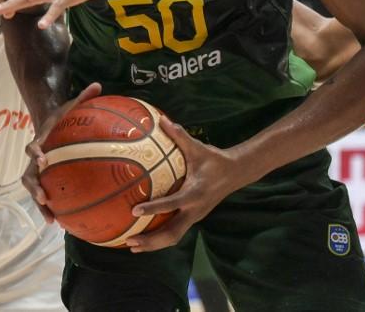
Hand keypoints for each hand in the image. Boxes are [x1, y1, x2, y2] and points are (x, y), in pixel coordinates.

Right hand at [22, 83, 103, 221]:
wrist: (48, 123)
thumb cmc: (62, 116)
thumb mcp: (71, 105)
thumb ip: (83, 96)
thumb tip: (98, 84)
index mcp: (40, 140)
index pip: (33, 146)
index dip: (36, 152)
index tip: (42, 159)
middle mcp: (35, 158)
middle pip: (28, 176)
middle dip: (34, 189)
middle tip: (44, 198)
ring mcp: (37, 171)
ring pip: (33, 190)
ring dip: (40, 206)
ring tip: (52, 220)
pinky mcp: (44, 179)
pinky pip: (46, 195)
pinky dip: (52, 208)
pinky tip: (64, 222)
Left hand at [124, 117, 240, 252]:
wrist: (236, 173)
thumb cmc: (214, 159)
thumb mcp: (197, 148)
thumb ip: (179, 136)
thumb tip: (161, 119)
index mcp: (194, 193)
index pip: (172, 204)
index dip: (153, 208)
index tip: (135, 211)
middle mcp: (194, 209)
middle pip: (172, 233)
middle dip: (150, 241)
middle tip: (129, 241)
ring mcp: (194, 217)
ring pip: (173, 237)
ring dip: (153, 244)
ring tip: (130, 246)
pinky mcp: (193, 218)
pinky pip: (175, 232)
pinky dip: (159, 238)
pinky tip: (143, 238)